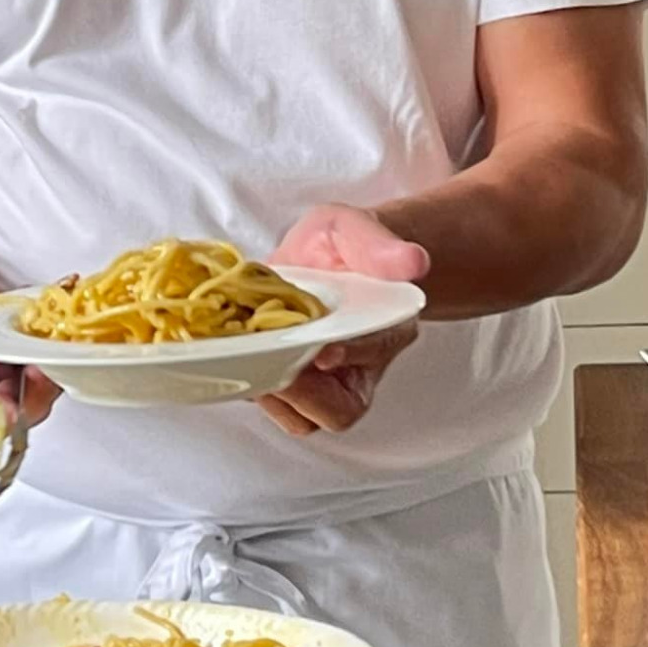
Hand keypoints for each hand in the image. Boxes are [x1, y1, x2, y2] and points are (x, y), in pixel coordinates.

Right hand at [0, 266, 58, 440]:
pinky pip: (42, 365)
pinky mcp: (12, 367)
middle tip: (46, 345)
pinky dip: (49, 345)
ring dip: (48, 359)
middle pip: (18, 411)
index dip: (11, 403)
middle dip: (40, 380)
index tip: (29, 371)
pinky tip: (45, 323)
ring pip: (39, 389)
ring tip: (46, 330)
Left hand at [257, 204, 429, 436]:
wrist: (321, 258)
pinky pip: (275, 407)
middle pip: (340, 410)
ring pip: (304, 418)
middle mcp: (361, 366)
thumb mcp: (352, 228)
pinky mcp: (291, 386)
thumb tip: (413, 260)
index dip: (350, 354)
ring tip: (245, 354)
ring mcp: (325, 384)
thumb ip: (376, 244)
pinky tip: (234, 352)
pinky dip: (251, 385)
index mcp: (388, 327)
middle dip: (302, 392)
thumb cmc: (340, 244)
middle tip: (266, 357)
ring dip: (271, 394)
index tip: (324, 351)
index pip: (375, 350)